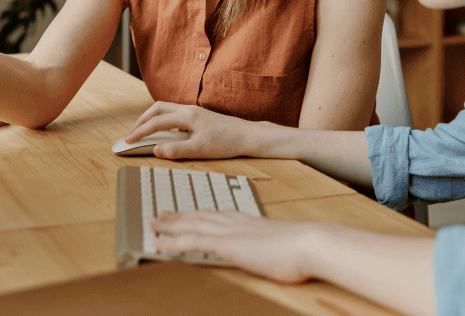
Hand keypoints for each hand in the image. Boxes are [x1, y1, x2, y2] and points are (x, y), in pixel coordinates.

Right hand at [124, 101, 258, 159]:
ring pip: (165, 108)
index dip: (139, 132)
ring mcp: (193, 110)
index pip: (156, 122)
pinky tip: (163, 130)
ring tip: (143, 131)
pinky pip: (173, 112)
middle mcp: (188, 109)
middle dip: (141, 120)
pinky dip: (162, 118)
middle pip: (157, 108)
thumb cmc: (226, 143)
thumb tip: (156, 150)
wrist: (247, 135)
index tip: (127, 141)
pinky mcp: (198, 115)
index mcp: (187, 116)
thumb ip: (176, 150)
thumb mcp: (200, 150)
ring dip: (151, 118)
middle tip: (131, 134)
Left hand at [152, 211, 317, 283]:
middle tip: (162, 213)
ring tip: (154, 224)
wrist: (310, 243)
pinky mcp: (227, 245)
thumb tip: (277, 253)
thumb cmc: (305, 248)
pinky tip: (159, 244)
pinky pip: (192, 242)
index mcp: (250, 222)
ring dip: (170, 225)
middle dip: (180, 215)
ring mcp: (230, 233)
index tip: (190, 212)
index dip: (200, 213)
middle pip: (201, 215)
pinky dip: (172, 242)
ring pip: (192, 225)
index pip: (218, 215)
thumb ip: (275, 246)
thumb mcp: (285, 245)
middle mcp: (236, 223)